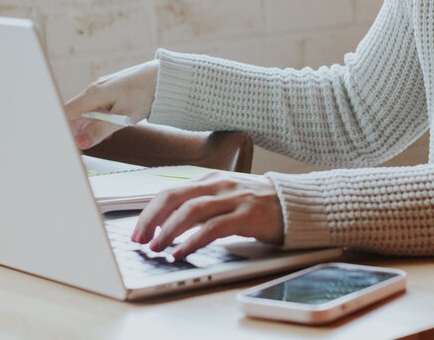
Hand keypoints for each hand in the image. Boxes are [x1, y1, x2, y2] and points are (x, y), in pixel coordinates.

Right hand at [63, 59, 158, 148]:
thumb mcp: (122, 117)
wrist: (163, 76)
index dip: (63, 129)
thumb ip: (100, 130)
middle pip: (75, 112)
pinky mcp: (112, 90)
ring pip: (88, 110)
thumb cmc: (144, 94)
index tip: (66, 144)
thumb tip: (81, 143)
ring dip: (88, 127)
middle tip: (80, 148)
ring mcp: (103, 89)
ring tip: (95, 141)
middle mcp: (94, 90)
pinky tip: (109, 131)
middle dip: (75, 130)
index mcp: (92, 95)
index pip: (67, 112)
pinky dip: (99, 120)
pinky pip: (99, 107)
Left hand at [131, 172, 283, 259]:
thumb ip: (201, 206)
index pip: (170, 192)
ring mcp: (233, 198)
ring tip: (156, 248)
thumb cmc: (258, 205)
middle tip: (139, 240)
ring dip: (168, 231)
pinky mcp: (246, 215)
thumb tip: (169, 225)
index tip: (138, 230)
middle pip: (174, 198)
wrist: (296, 204)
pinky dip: (192, 242)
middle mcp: (218, 185)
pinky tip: (181, 253)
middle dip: (151, 220)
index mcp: (209, 180)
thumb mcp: (225, 198)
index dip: (150, 211)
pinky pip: (212, 228)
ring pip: (190, 211)